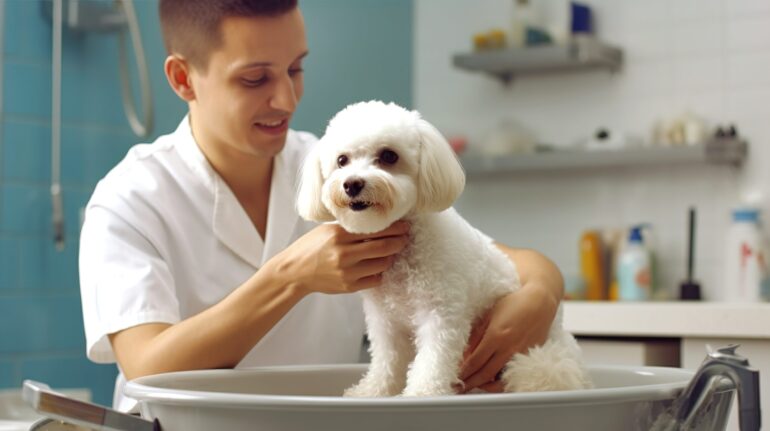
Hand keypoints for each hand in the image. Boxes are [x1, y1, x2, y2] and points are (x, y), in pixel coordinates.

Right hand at [271, 221, 409, 294]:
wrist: (294, 272)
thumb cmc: (311, 247)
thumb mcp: (327, 230)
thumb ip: (350, 227)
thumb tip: (379, 222)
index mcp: (339, 235)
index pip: (375, 230)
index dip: (394, 228)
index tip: (404, 226)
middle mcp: (344, 254)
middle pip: (384, 248)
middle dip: (399, 242)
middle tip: (405, 237)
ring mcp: (347, 273)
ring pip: (382, 264)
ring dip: (390, 257)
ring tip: (392, 251)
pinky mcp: (349, 287)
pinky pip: (375, 279)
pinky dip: (380, 272)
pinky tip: (378, 265)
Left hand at [458, 284, 558, 392]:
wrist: (540, 304)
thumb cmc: (513, 305)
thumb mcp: (489, 316)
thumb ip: (476, 336)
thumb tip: (465, 354)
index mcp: (496, 337)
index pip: (475, 361)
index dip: (463, 372)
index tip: (455, 377)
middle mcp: (508, 349)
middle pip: (485, 374)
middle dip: (469, 383)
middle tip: (459, 387)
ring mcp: (520, 356)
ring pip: (500, 379)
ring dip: (484, 386)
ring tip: (474, 386)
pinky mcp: (529, 359)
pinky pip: (512, 375)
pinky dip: (501, 381)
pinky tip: (492, 380)